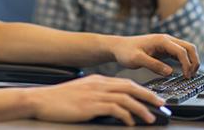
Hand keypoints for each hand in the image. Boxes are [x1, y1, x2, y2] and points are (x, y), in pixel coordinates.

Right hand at [28, 75, 164, 125]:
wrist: (41, 100)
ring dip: (141, 109)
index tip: (154, 98)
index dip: (142, 90)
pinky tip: (130, 123)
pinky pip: (114, 109)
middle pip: (130, 88)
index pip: (126, 83)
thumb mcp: (81, 93)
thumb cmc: (58, 100)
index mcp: (98, 80)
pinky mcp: (90, 105)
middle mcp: (99, 84)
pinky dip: (126, 116)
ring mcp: (95, 94)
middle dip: (149, 96)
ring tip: (151, 118)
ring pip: (126, 98)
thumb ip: (97, 95)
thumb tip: (113, 105)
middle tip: (162, 105)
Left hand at [111, 34, 199, 78]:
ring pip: (187, 49)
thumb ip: (153, 65)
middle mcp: (166, 40)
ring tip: (189, 75)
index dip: (187, 64)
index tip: (186, 77)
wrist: (118, 47)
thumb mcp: (136, 60)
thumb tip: (170, 72)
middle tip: (191, 76)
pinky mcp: (164, 50)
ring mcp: (166, 44)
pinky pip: (180, 54)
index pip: (181, 51)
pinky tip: (183, 71)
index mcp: (161, 40)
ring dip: (191, 61)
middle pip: (189, 47)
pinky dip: (185, 61)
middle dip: (194, 61)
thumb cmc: (125, 51)